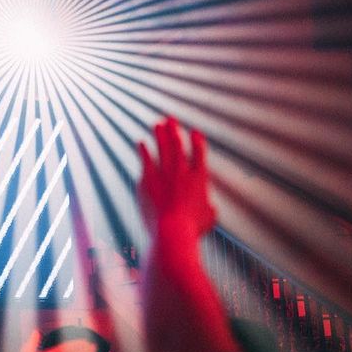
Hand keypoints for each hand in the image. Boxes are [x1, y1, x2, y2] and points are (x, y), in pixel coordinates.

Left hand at [137, 116, 215, 250]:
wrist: (172, 232)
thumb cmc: (192, 230)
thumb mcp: (209, 218)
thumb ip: (209, 208)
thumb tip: (211, 208)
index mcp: (200, 178)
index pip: (200, 152)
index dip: (197, 140)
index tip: (195, 132)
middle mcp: (182, 171)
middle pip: (178, 144)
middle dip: (174, 130)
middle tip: (171, 119)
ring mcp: (164, 174)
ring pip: (162, 148)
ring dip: (160, 135)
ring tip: (158, 124)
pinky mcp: (148, 180)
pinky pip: (145, 160)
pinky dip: (143, 150)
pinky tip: (140, 143)